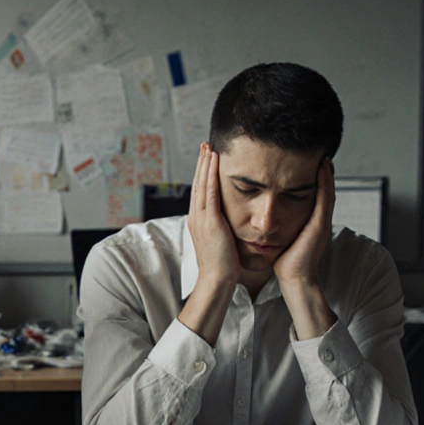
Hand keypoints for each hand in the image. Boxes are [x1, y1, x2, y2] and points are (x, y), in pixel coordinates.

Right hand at [187, 142, 239, 288]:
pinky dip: (210, 175)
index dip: (202, 174)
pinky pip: (209, 192)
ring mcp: (201, 218)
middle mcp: (196, 217)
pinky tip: (214, 161)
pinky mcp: (209, 221)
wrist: (217, 279)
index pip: (199, 192)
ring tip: (208, 147)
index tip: (206, 158)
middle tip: (204, 145)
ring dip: (204, 164)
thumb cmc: (222, 265)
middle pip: (197, 183)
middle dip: (200, 163)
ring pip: (201, 184)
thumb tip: (227, 222)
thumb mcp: (220, 242)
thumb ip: (221, 228)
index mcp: (198, 221)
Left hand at [273, 160, 334, 286]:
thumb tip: (267, 221)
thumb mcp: (282, 239)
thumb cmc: (285, 262)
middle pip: (325, 191)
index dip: (316, 181)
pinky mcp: (320, 225)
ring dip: (327, 175)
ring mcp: (322, 222)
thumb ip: (280, 228)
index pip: (315, 196)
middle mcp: (320, 221)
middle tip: (323, 156)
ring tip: (325, 159)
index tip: (312, 165)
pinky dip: (325, 184)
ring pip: (328, 192)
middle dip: (325, 174)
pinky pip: (325, 200)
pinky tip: (323, 170)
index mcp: (311, 223)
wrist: (294, 278)